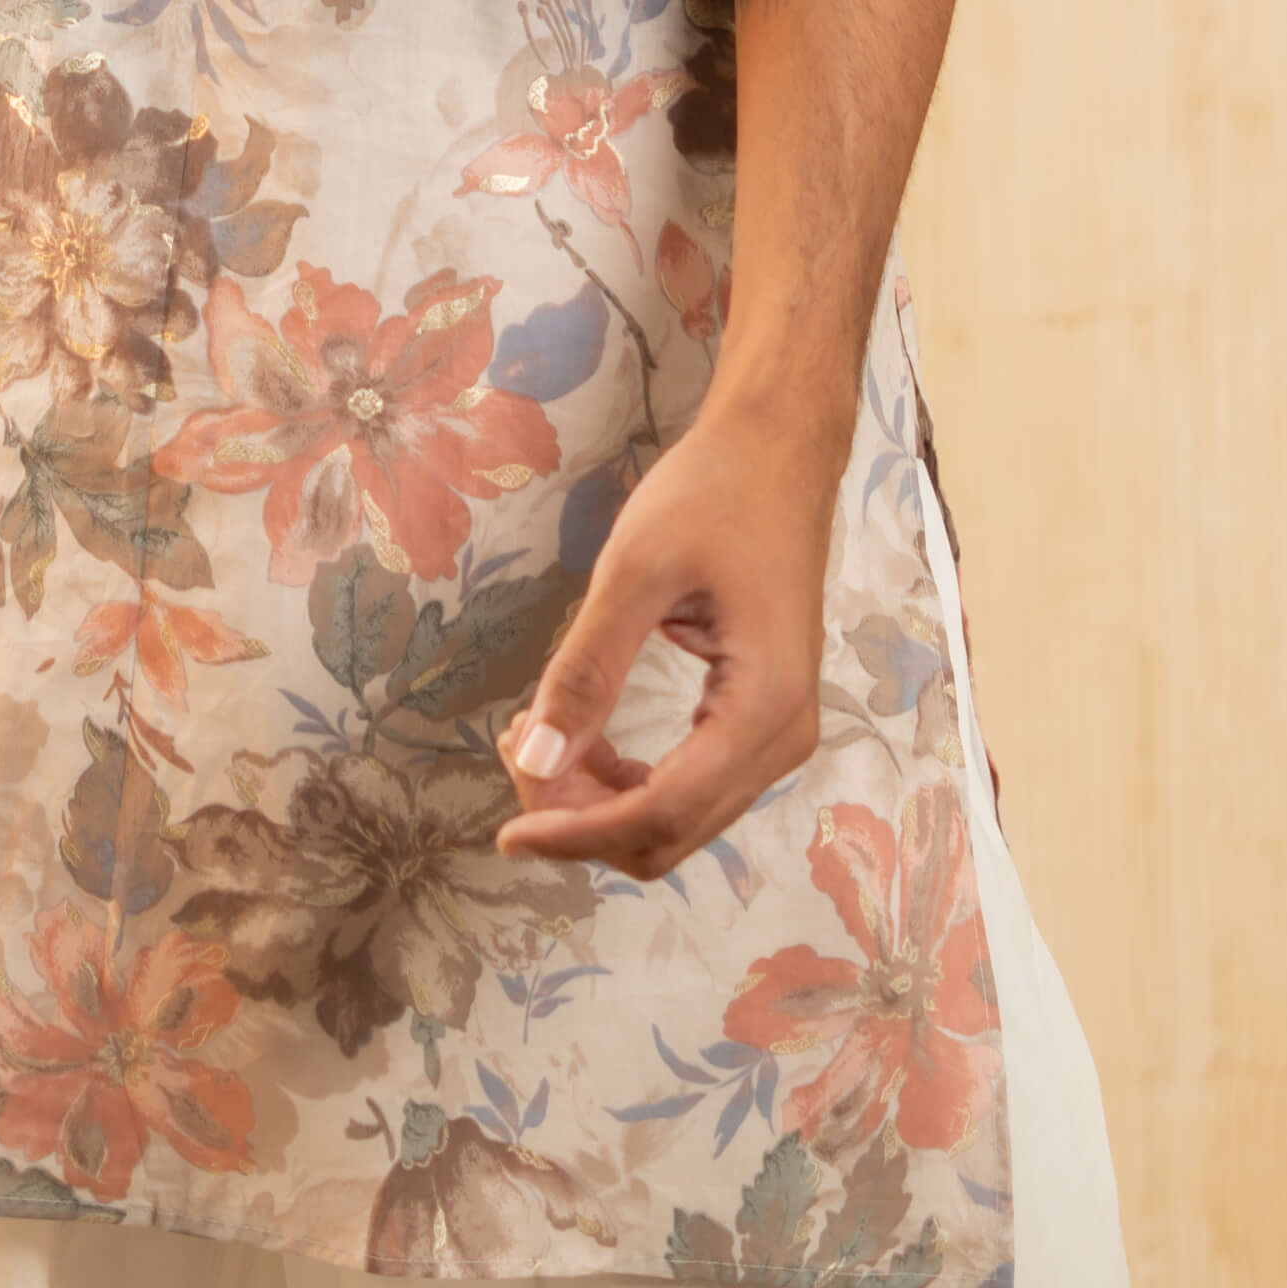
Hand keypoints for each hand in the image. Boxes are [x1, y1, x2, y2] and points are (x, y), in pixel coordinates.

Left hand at [490, 391, 844, 877]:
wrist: (778, 454)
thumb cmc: (714, 495)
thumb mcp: (636, 570)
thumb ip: (585, 668)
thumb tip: (536, 758)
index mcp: (763, 709)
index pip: (659, 813)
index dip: (576, 833)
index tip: (505, 831)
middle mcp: (781, 741)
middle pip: (668, 833)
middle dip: (581, 817)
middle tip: (517, 747)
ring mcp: (776, 736)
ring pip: (676, 821)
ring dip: (599, 802)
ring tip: (537, 734)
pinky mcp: (760, 721)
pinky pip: (688, 787)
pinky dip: (626, 781)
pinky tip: (582, 735)